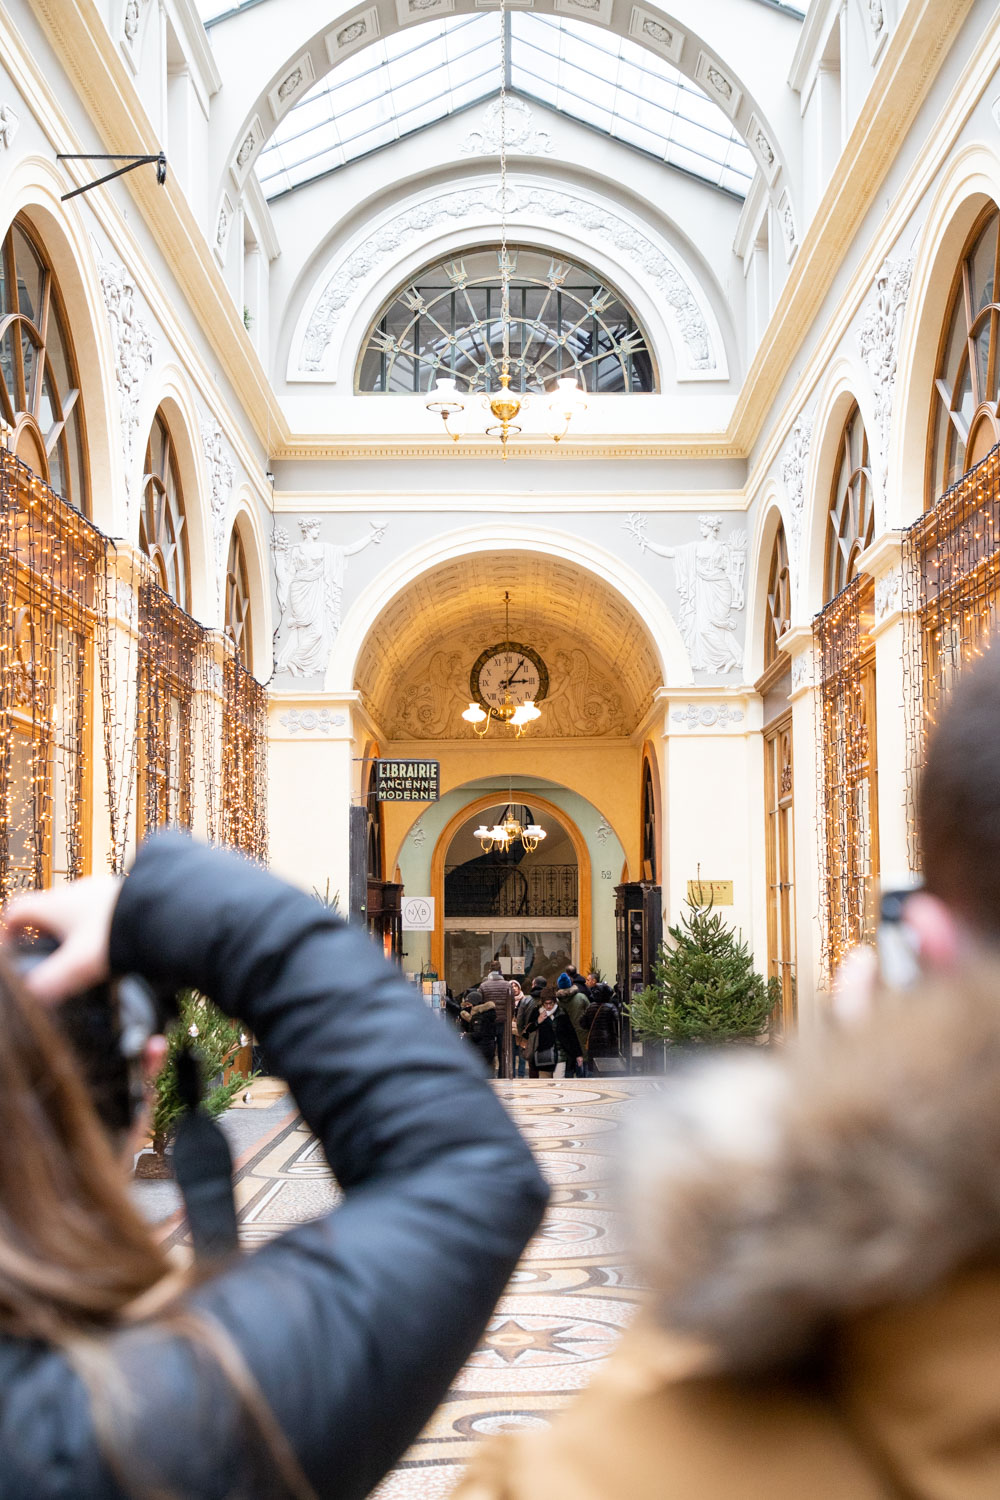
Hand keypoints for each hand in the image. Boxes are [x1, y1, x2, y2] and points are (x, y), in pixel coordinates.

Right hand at [2, 874, 120, 1003]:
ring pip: (78, 911)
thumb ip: (51, 982)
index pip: (17, 911)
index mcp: (57, 904)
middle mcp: (77, 891)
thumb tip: (30, 996)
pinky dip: (100, 928)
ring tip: (80, 957)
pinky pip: (103, 911)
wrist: (168, 909)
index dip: (7, 931)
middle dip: (44, 934)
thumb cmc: (121, 931)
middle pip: (48, 911)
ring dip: (74, 931)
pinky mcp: (127, 895)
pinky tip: (112, 946)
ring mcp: (103, 890)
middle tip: (45, 958)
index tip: (9, 948)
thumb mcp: (79, 964)